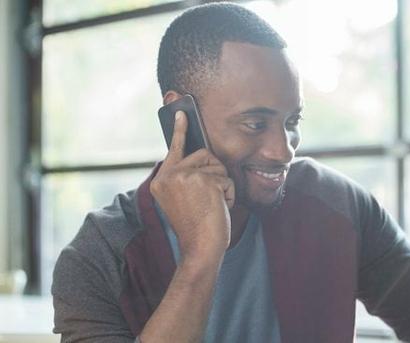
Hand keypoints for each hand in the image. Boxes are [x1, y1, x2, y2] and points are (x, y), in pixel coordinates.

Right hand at [150, 110, 235, 263]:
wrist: (200, 248)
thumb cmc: (196, 227)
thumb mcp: (184, 200)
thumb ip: (187, 178)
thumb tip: (204, 156)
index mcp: (161, 181)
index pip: (173, 149)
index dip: (179, 129)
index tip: (180, 111)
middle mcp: (169, 175)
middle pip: (204, 155)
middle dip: (214, 174)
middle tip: (209, 199)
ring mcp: (185, 176)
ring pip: (218, 166)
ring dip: (222, 186)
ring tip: (211, 206)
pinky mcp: (204, 180)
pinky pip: (227, 178)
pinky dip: (228, 194)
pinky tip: (218, 208)